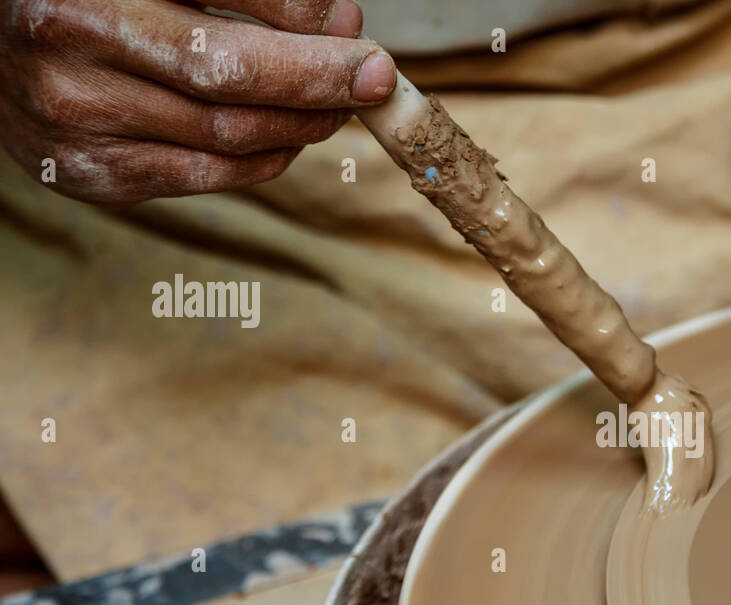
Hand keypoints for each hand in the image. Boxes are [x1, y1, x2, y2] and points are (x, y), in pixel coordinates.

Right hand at [0, 0, 395, 202]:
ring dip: (301, 122)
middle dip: (319, 79)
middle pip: (230, 73)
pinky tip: (287, 138)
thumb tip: (337, 22)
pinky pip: (206, 176)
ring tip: (333, 104)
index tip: (354, 28)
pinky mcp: (92, 172)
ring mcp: (76, 114)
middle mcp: (71, 39)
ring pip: (228, 135)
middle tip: (374, 76)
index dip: (303, 17)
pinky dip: (264, 160)